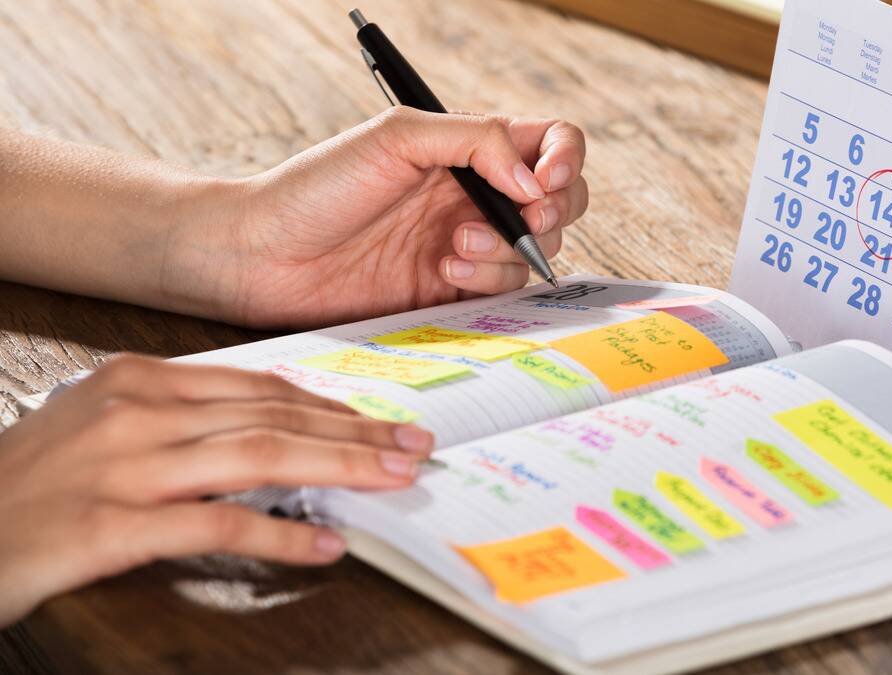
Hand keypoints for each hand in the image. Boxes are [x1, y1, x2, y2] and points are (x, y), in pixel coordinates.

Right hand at [0, 354, 433, 626]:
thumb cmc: (30, 483)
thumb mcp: (100, 426)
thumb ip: (179, 420)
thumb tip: (269, 429)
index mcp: (137, 382)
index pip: (258, 387)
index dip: (328, 405)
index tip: (378, 421)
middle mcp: (135, 413)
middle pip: (272, 416)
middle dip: (355, 433)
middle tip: (412, 446)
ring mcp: (123, 467)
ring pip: (260, 456)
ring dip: (340, 468)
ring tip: (393, 479)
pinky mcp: (111, 526)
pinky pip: (218, 525)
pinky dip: (282, 535)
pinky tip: (324, 546)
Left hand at [170, 108, 587, 328]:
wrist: (266, 256)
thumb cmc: (318, 187)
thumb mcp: (396, 137)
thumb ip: (475, 141)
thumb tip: (533, 181)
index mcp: (468, 147)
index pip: (550, 142)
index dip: (565, 159)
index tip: (544, 182)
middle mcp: (476, 194)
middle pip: (562, 200)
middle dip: (552, 211)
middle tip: (522, 217)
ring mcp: (469, 242)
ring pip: (537, 249)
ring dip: (508, 247)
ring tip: (455, 244)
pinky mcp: (454, 290)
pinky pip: (505, 289)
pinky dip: (487, 278)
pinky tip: (443, 268)